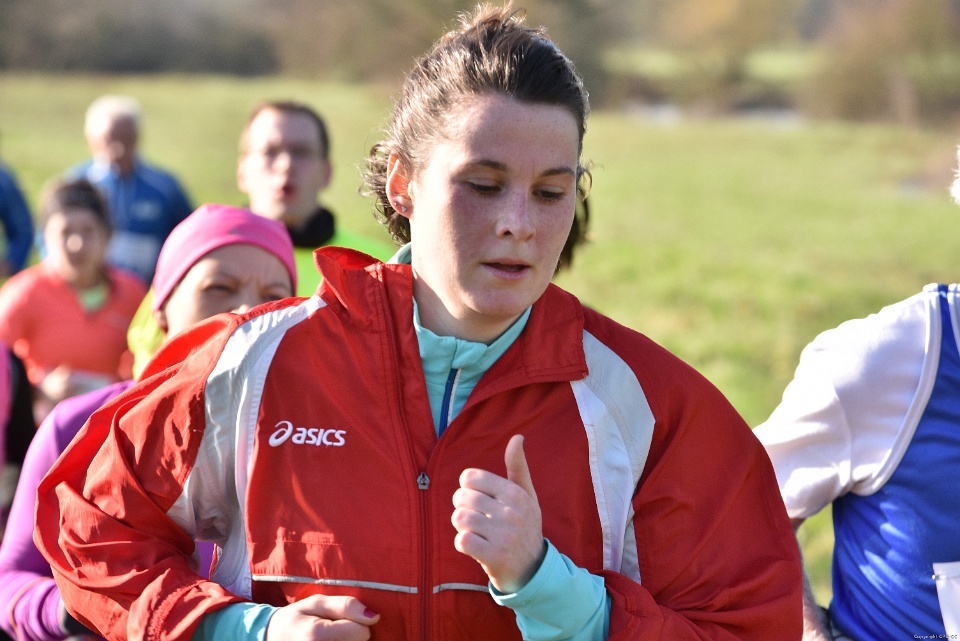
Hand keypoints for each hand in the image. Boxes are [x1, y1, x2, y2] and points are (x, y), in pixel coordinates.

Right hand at [265, 595, 378, 640]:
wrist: (273, 637)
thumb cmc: (298, 617)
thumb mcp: (317, 602)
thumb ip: (346, 606)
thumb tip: (374, 617)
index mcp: (317, 635)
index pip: (363, 632)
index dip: (357, 623)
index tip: (342, 620)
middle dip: (353, 636)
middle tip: (334, 631)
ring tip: (333, 638)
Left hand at [451, 434, 546, 592]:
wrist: (532, 569)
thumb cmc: (525, 526)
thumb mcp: (527, 495)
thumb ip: (518, 467)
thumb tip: (517, 437)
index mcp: (515, 493)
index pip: (470, 477)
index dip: (467, 487)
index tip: (477, 498)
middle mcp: (511, 512)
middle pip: (462, 497)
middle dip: (461, 507)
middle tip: (473, 517)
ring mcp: (503, 535)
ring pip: (459, 518)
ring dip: (461, 526)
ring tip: (473, 531)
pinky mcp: (494, 556)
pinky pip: (462, 541)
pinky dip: (462, 543)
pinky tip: (474, 546)